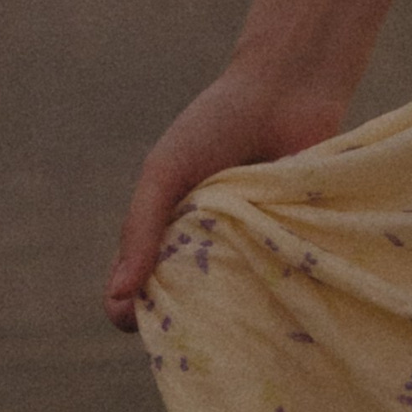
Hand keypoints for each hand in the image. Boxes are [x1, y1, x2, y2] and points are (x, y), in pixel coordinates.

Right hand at [103, 65, 341, 331]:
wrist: (288, 89)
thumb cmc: (216, 125)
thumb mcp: (165, 171)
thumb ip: (140, 227)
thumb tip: (118, 297)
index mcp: (168, 232)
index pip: (140, 289)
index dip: (132, 310)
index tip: (137, 316)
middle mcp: (208, 247)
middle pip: (187, 304)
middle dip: (185, 320)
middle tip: (192, 321)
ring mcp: (251, 248)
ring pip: (235, 302)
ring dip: (233, 313)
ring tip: (233, 312)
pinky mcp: (293, 243)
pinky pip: (281, 282)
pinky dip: (275, 292)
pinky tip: (274, 299)